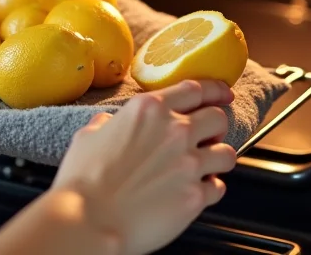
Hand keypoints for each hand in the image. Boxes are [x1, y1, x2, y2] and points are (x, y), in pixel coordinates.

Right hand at [51, 81, 237, 254]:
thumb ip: (106, 124)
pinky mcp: (195, 196)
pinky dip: (211, 190)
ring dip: (217, 159)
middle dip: (215, 127)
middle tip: (206, 137)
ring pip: (227, 153)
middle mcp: (175, 131)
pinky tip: (196, 192)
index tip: (222, 93)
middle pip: (218, 117)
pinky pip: (218, 188)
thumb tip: (109, 123)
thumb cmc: (83, 181)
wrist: (88, 221)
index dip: (214, 90)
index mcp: (149, 110)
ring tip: (205, 167)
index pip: (195, 89)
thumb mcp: (88, 136)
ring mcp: (189, 164)